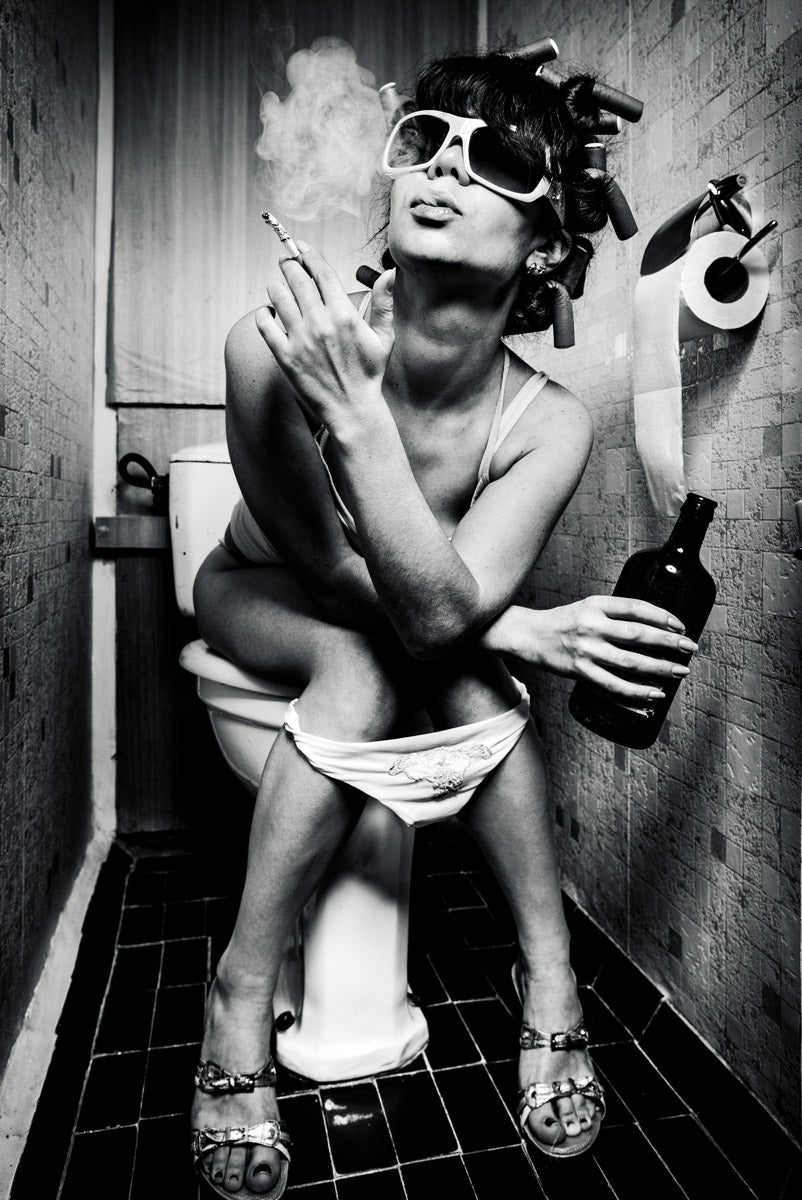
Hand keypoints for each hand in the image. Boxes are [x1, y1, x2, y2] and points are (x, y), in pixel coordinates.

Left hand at [254, 243, 394, 434]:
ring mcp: (300, 339)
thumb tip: (391, 273)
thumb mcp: (383, 337)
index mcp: (344, 314)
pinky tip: (268, 312)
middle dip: (289, 264)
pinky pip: (265, 325)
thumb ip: (383, 303)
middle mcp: (320, 323)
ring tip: (278, 284)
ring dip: (276, 285)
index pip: (321, 272)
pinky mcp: (285, 356)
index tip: (302, 246)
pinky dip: (263, 313)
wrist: (353, 409)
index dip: (310, 255)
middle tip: (286, 260)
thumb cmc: (369, 374)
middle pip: (297, 279)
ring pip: (278, 296)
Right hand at [490, 598, 697, 701]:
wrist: (527, 635)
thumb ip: (614, 614)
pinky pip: (614, 686)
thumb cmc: (561, 622)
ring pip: (630, 662)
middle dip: (668, 642)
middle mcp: (591, 626)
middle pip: (637, 635)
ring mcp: (586, 651)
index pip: (636, 608)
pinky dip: (637, 692)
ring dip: (659, 668)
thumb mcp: (587, 607)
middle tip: (689, 648)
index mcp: (595, 605)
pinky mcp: (580, 672)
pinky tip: (654, 694)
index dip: (662, 616)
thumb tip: (652, 627)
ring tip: (679, 671)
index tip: (680, 626)